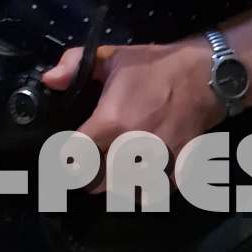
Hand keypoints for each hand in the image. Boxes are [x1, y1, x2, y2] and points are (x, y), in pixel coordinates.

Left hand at [40, 38, 224, 185]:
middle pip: (96, 183)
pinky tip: (141, 173)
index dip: (67, 159)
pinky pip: (151, 195)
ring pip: (122, 192)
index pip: (75, 158)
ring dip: (116, 184)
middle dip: (89, 174)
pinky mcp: (176, 173)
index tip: (68, 155)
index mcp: (111, 122)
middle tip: (91, 160)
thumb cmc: (153, 66)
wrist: (202, 75)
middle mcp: (130, 149)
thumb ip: (75, 64)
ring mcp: (155, 164)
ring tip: (116, 168)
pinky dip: (143, 189)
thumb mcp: (112, 56)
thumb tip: (48, 80)